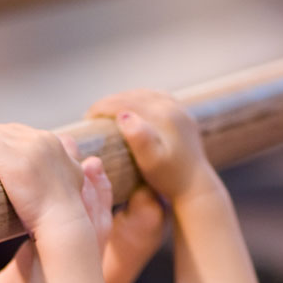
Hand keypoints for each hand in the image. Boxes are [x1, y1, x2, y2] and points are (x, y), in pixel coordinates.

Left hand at [0, 123, 92, 239]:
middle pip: (4, 131)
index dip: (4, 143)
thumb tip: (91, 163)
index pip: (21, 133)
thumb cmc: (65, 215)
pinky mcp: (8, 157)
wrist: (62, 226)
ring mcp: (23, 147)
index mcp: (53, 142)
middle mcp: (39, 139)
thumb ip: (73, 167)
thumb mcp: (74, 182)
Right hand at [86, 90, 213, 201]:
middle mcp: (173, 107)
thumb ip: (139, 138)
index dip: (102, 108)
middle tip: (92, 114)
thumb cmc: (169, 180)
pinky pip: (157, 98)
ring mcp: (180, 110)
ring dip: (125, 99)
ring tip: (108, 111)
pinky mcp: (184, 116)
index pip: (125, 102)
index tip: (86, 118)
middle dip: (111, 102)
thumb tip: (123, 115)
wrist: (196, 188)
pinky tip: (132, 110)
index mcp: (162, 115)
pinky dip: (140, 101)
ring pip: (146, 94)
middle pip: (135, 95)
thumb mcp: (151, 162)